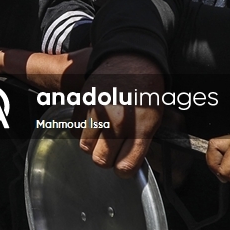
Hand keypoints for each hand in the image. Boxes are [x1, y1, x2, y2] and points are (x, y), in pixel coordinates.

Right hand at [78, 54, 164, 176]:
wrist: (130, 59)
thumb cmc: (146, 90)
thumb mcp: (154, 119)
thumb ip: (140, 143)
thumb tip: (126, 164)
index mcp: (141, 129)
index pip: (126, 166)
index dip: (124, 170)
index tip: (124, 165)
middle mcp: (118, 122)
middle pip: (102, 161)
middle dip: (108, 159)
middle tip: (113, 149)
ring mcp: (99, 112)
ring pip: (86, 148)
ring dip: (93, 145)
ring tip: (103, 134)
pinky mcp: (84, 103)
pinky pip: (75, 130)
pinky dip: (83, 131)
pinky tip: (94, 122)